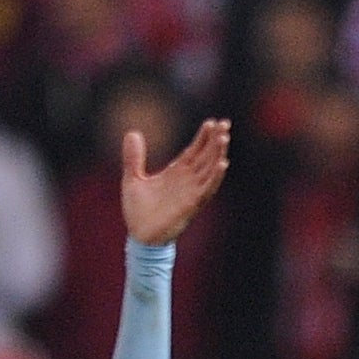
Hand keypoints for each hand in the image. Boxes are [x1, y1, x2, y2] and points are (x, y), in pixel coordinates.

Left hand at [120, 118, 231, 246]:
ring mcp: (191, 192)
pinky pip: (207, 189)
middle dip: (216, 140)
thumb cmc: (138, 211)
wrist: (139, 236)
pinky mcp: (191, 204)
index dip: (203, 137)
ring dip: (218, 154)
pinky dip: (215, 177)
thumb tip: (133, 133)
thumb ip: (134, 157)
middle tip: (225, 123)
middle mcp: (187, 181)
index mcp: (176, 173)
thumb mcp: (133, 178)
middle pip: (206, 156)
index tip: (211, 122)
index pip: (194, 151)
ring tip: (224, 138)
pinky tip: (222, 164)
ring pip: (209, 170)